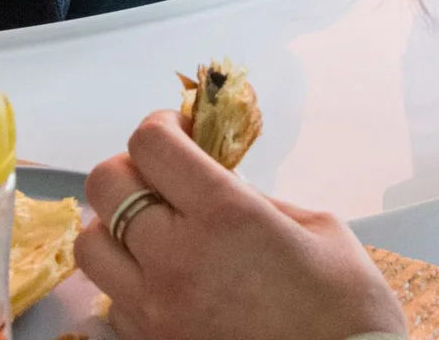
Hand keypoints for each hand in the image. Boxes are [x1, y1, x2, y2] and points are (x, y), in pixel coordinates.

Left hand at [75, 112, 407, 339]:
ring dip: (115, 226)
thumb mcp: (317, 228)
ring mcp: (156, 313)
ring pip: (90, 245)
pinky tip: (166, 282)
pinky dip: (127, 281)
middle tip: (165, 175)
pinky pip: (110, 302)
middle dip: (132, 167)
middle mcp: (177, 259)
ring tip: (155, 230)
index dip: (161, 125)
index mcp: (224, 214)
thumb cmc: (348, 311)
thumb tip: (221, 181)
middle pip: (105, 184)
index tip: (181, 130)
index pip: (149, 143)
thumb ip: (257, 198)